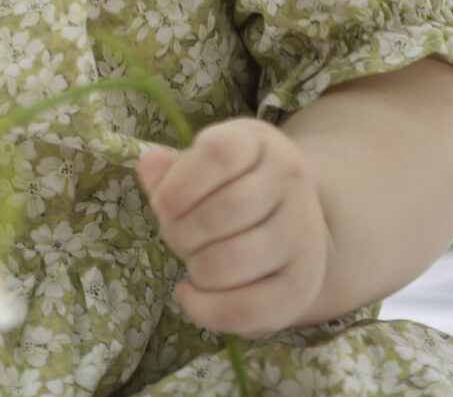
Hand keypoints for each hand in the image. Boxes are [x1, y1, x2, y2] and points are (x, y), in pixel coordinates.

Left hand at [136, 118, 332, 335]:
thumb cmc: (234, 188)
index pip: (219, 155)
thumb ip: (171, 170)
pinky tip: (191, 292)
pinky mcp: (302, 285)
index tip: (161, 205)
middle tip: (177, 235)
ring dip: (194, 268)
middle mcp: (291, 184)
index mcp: (261, 144)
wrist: (296, 224)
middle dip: (180, 232)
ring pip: (227, 262)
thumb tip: (149, 165)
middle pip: (219, 214)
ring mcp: (303, 235)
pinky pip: (244, 308)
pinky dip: (204, 307)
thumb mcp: (206, 166)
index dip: (180, 183)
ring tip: (193, 261)